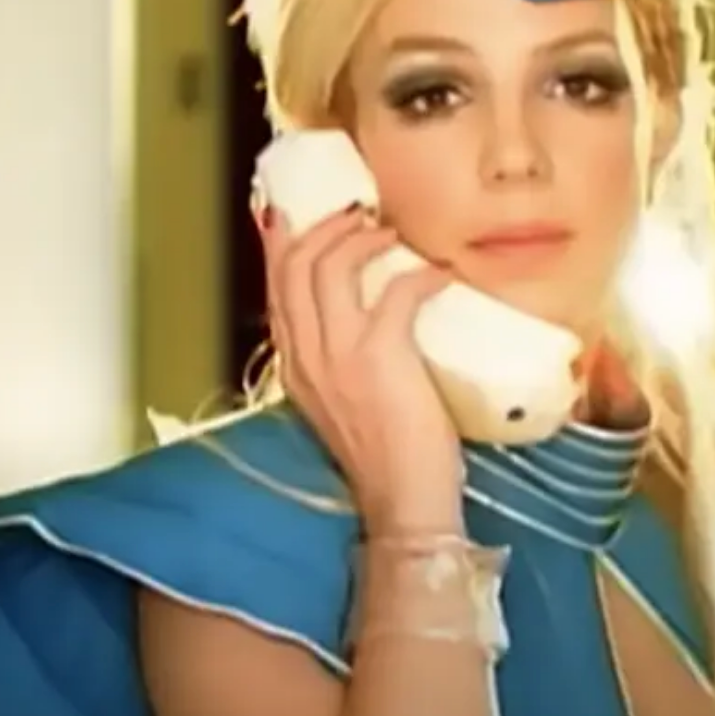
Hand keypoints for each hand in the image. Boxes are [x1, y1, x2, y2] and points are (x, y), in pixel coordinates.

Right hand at [257, 203, 464, 534]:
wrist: (404, 505)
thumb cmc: (386, 457)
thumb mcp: (342, 402)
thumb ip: (337, 358)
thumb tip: (359, 313)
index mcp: (293, 366)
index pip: (275, 287)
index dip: (285, 241)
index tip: (299, 210)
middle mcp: (305, 355)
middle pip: (294, 264)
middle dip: (323, 224)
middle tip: (358, 211)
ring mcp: (338, 355)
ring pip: (328, 266)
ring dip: (361, 237)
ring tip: (389, 231)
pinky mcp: (380, 357)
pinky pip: (395, 291)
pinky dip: (419, 274)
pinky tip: (439, 274)